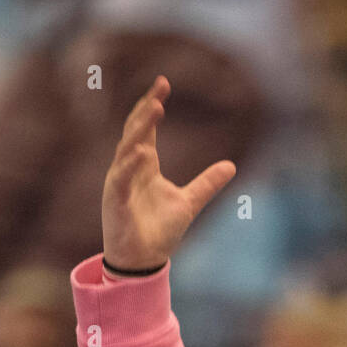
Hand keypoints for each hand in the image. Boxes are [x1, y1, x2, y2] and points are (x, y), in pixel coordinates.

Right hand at [101, 76, 236, 269]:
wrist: (144, 262)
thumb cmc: (160, 232)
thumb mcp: (189, 202)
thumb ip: (207, 183)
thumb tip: (231, 165)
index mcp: (145, 166)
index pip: (146, 128)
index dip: (153, 106)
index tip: (164, 84)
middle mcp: (129, 169)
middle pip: (135, 131)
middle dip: (146, 109)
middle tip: (160, 88)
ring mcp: (119, 183)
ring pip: (126, 149)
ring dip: (140, 129)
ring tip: (155, 109)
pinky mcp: (114, 201)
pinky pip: (120, 179)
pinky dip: (130, 165)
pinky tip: (142, 151)